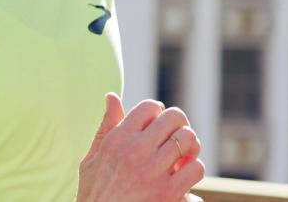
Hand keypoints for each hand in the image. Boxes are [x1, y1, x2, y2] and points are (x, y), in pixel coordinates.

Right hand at [76, 93, 204, 201]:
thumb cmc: (95, 193)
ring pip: (188, 139)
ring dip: (190, 146)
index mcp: (117, 139)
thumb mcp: (92, 158)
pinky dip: (194, 170)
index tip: (157, 125)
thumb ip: (106, 126)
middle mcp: (136, 151)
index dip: (158, 112)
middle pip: (174, 117)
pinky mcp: (168, 193)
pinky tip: (184, 175)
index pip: (149, 107)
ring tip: (183, 155)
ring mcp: (153, 172)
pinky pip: (196, 168)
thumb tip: (111, 96)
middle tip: (175, 137)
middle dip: (179, 125)